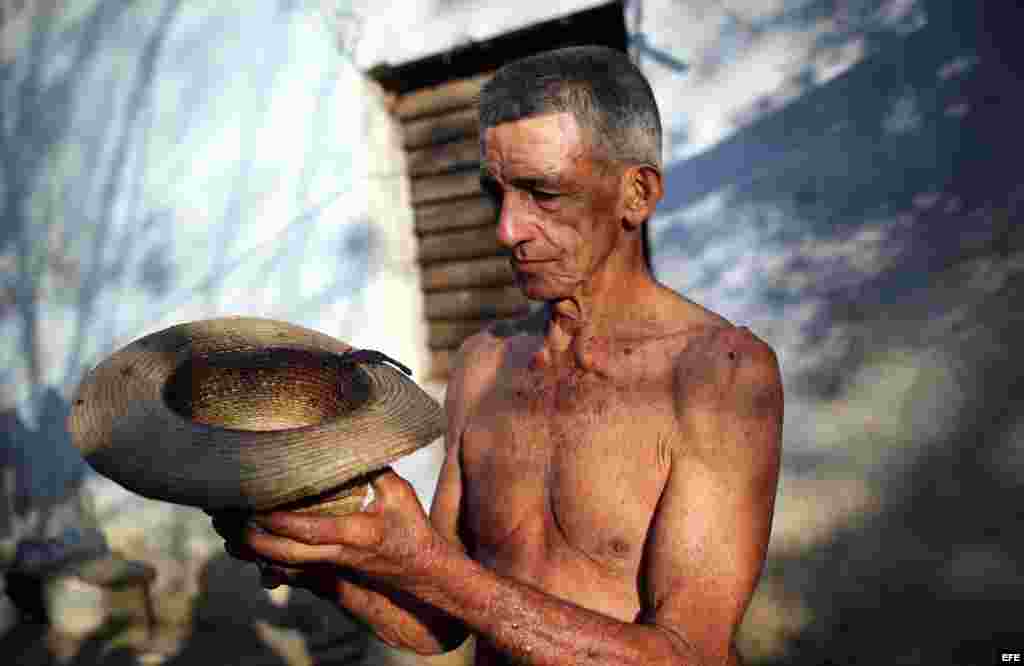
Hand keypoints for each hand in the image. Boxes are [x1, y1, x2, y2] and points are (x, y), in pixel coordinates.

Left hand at [211, 469, 446, 593]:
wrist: (419, 571)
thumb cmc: (411, 529)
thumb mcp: (400, 494)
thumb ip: (376, 471)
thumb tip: (352, 441)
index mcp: (356, 535)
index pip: (310, 531)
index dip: (280, 521)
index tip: (256, 505)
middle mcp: (337, 555)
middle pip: (285, 553)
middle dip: (251, 538)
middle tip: (226, 516)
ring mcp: (330, 568)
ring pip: (280, 565)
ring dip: (250, 550)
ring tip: (224, 527)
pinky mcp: (326, 574)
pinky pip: (286, 571)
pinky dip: (261, 559)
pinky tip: (242, 545)